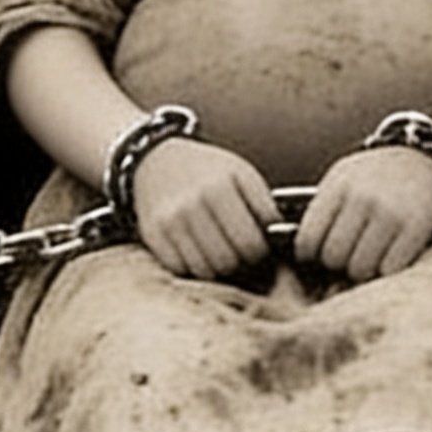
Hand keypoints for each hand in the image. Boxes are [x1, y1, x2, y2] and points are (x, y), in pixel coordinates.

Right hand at [123, 132, 280, 281]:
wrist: (157, 161)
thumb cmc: (207, 169)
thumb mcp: (241, 173)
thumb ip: (263, 205)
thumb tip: (278, 237)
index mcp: (219, 187)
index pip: (250, 243)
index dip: (260, 251)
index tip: (258, 245)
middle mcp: (191, 205)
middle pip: (227, 261)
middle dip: (238, 261)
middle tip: (239, 251)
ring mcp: (169, 221)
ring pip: (204, 270)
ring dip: (216, 267)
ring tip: (219, 250)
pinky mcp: (152, 235)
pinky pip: (180, 269)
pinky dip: (192, 266)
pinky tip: (197, 250)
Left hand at [292, 138, 431, 282]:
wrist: (423, 158)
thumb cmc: (375, 174)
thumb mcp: (342, 178)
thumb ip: (321, 211)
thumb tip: (303, 257)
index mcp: (339, 186)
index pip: (307, 239)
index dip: (308, 254)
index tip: (316, 253)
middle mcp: (363, 199)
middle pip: (333, 257)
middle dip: (336, 262)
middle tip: (345, 254)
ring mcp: (391, 215)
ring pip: (359, 269)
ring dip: (360, 269)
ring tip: (366, 255)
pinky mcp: (415, 230)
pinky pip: (388, 270)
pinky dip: (385, 269)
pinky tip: (387, 255)